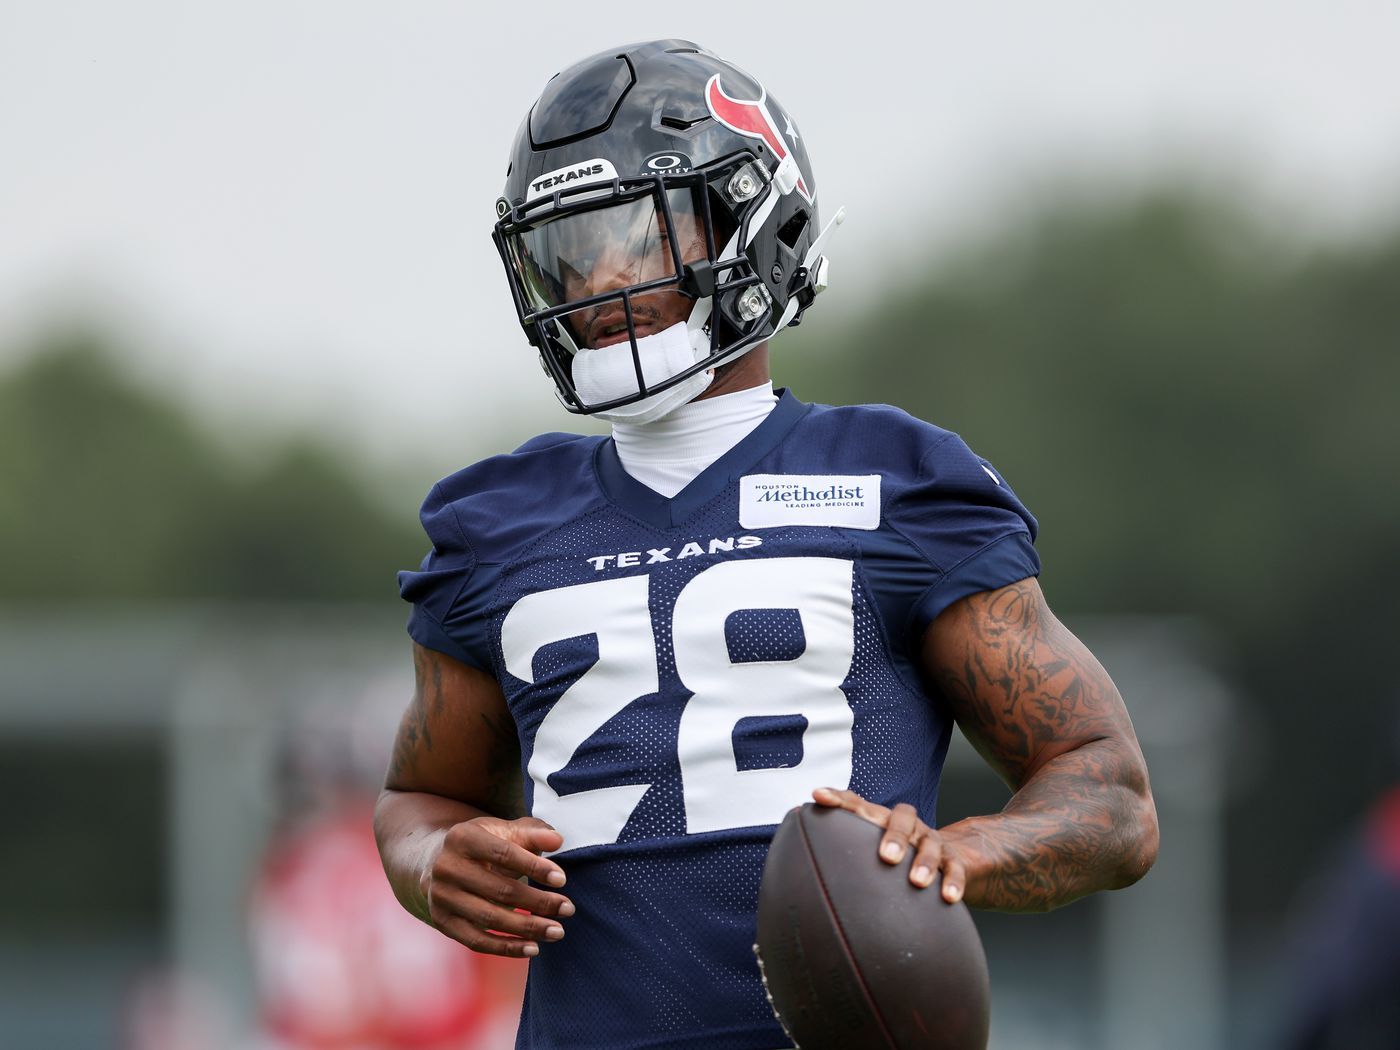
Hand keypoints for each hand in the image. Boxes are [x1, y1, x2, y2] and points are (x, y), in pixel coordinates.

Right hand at [422, 815, 574, 956]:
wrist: (438, 860)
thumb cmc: (484, 843)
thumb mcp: (504, 831)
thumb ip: (533, 833)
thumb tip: (557, 840)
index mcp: (462, 837)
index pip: (504, 853)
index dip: (534, 867)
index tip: (562, 879)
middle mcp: (446, 867)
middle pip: (499, 890)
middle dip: (538, 902)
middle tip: (568, 908)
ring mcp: (441, 897)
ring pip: (490, 919)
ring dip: (528, 928)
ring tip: (557, 931)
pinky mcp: (442, 922)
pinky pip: (477, 941)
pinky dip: (507, 947)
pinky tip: (533, 948)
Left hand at [812, 787, 970, 903]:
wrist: (944, 858)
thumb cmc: (895, 856)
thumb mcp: (868, 850)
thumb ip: (838, 850)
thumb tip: (794, 854)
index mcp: (882, 820)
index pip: (858, 803)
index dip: (838, 799)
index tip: (816, 796)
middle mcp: (908, 826)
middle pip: (901, 818)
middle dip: (894, 835)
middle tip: (885, 857)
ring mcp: (932, 842)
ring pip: (930, 844)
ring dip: (925, 862)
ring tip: (918, 882)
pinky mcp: (953, 861)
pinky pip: (955, 869)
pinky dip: (953, 882)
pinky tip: (949, 898)